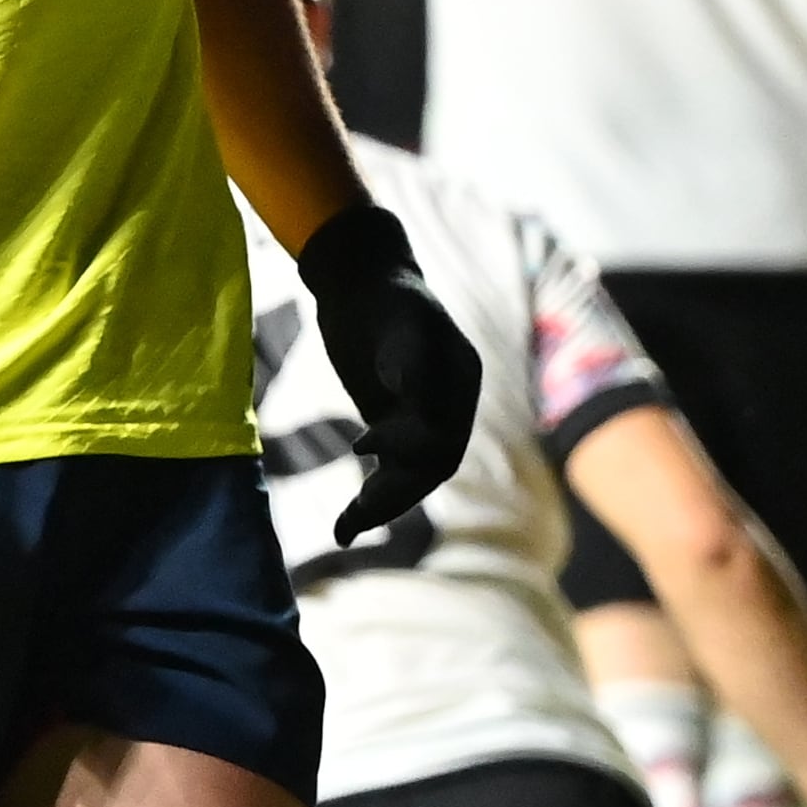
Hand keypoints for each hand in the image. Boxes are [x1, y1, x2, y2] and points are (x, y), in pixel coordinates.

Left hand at [293, 203, 483, 541]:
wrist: (358, 278)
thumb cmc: (382, 293)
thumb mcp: (399, 321)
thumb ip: (411, 362)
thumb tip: (418, 406)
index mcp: (462, 382)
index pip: (447, 439)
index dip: (412, 454)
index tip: (365, 444)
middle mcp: (447, 406)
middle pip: (430, 467)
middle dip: (395, 495)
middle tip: (355, 516)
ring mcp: (421, 417)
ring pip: (409, 476)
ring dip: (380, 504)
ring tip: (344, 528)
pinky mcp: (392, 423)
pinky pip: (388, 470)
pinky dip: (369, 496)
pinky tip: (344, 523)